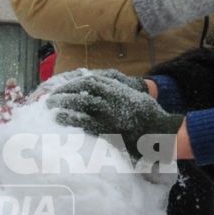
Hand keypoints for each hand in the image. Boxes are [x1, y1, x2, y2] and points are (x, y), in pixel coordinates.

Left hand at [45, 69, 183, 162]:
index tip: (62, 88)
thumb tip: (98, 86)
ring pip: (82, 103)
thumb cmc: (149, 115)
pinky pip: (86, 123)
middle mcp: (113, 99)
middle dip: (64, 93)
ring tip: (51, 106)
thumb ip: (117, 90)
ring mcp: (111, 114)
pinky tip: (60, 119)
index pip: (90, 81)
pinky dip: (72, 119)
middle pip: (83, 90)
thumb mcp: (134, 96)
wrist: (162, 132)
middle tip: (51, 98)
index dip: (73, 84)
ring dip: (64, 103)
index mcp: (119, 90)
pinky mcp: (109, 130)